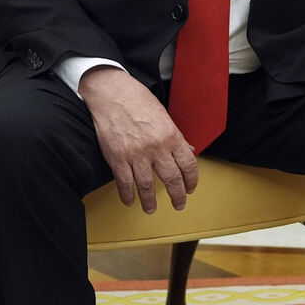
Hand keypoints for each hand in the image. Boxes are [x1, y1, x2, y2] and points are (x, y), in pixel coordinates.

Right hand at [78, 66, 198, 213]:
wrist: (113, 95)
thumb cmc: (139, 102)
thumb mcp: (164, 116)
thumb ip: (176, 137)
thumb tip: (189, 151)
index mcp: (172, 136)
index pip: (188, 164)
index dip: (191, 180)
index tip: (191, 188)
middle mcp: (156, 147)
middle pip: (171, 178)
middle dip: (177, 195)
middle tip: (179, 204)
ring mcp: (136, 154)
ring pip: (147, 185)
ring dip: (150, 201)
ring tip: (152, 209)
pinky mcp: (117, 158)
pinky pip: (124, 182)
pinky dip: (127, 195)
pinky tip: (130, 201)